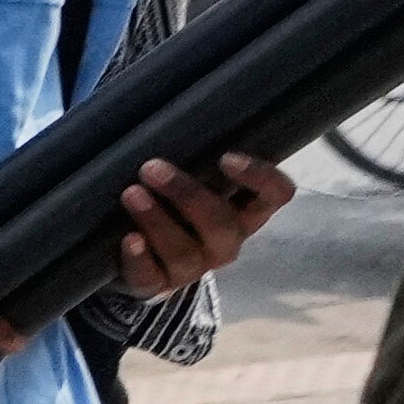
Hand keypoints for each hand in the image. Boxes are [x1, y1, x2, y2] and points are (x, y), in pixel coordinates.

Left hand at [113, 147, 290, 300]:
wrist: (143, 259)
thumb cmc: (175, 205)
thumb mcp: (195, 181)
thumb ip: (198, 161)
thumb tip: (178, 119)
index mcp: (245, 213)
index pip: (275, 196)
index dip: (260, 179)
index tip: (226, 158)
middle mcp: (226, 242)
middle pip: (221, 223)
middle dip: (187, 194)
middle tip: (151, 168)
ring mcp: (194, 267)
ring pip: (183, 250)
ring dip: (156, 220)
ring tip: (131, 194)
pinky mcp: (159, 285)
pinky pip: (152, 276)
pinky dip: (139, 257)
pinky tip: (128, 238)